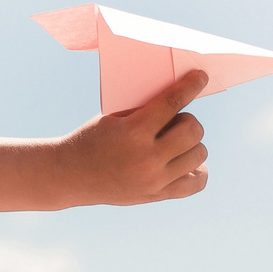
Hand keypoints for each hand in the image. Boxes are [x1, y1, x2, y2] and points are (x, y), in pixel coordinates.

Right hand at [51, 72, 210, 205]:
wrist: (71, 175)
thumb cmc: (93, 139)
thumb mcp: (115, 118)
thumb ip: (146, 110)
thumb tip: (181, 96)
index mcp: (133, 132)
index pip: (172, 103)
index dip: (190, 86)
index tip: (201, 76)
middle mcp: (147, 158)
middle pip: (193, 131)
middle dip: (187, 121)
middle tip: (173, 123)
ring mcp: (155, 180)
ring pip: (199, 154)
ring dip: (192, 144)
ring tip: (175, 143)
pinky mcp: (157, 194)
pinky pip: (196, 182)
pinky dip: (197, 169)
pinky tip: (185, 161)